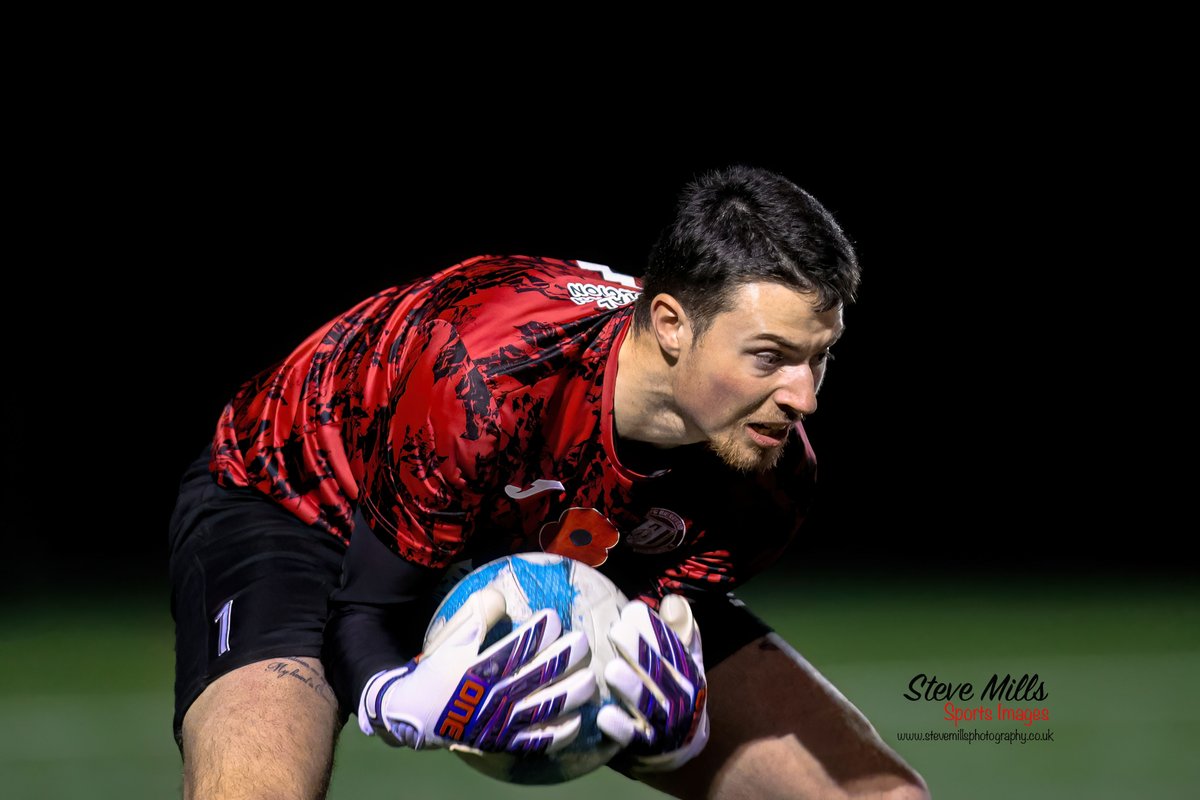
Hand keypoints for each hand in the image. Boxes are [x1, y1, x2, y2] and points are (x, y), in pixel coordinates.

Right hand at [358, 587, 595, 753]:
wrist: (414, 714)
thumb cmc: (438, 670)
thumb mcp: (451, 636)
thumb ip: (476, 613)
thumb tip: (500, 594)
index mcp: (481, 668)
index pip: (521, 646)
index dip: (542, 630)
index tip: (554, 617)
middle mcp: (495, 696)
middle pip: (541, 674)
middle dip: (567, 655)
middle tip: (582, 641)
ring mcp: (502, 722)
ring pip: (547, 707)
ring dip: (573, 691)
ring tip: (590, 677)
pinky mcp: (504, 742)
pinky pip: (538, 740)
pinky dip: (561, 731)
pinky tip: (577, 718)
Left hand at [597, 594, 708, 770]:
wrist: (681, 746)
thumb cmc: (674, 691)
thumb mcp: (686, 662)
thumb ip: (681, 630)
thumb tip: (673, 600)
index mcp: (688, 671)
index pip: (673, 646)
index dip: (653, 628)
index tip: (631, 611)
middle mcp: (680, 696)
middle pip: (660, 671)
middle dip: (640, 651)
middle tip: (616, 631)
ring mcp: (665, 723)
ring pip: (648, 704)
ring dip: (631, 687)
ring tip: (611, 670)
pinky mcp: (648, 746)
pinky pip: (634, 738)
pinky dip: (621, 728)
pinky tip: (604, 716)